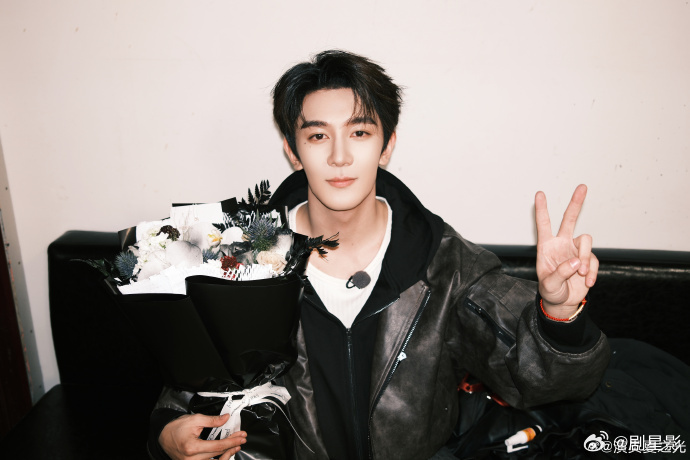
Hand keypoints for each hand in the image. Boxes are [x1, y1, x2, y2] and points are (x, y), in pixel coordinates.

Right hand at [159, 413, 246, 459]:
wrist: (163, 436)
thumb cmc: (176, 428)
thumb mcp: (195, 420)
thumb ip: (212, 420)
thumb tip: (226, 419)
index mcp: (192, 448)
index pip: (218, 446)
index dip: (232, 441)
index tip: (241, 437)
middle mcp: (192, 459)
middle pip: (218, 454)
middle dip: (232, 446)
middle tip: (241, 439)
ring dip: (227, 454)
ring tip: (236, 446)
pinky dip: (218, 458)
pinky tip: (225, 452)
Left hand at [535, 184, 598, 318]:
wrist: (564, 302)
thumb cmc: (551, 291)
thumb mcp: (549, 285)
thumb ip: (560, 273)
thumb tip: (576, 262)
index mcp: (547, 247)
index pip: (543, 225)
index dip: (541, 209)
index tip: (539, 194)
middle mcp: (562, 244)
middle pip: (569, 219)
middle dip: (576, 203)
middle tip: (582, 187)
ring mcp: (576, 250)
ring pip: (586, 241)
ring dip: (585, 258)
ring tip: (582, 275)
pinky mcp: (588, 259)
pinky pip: (594, 260)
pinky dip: (592, 272)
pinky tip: (588, 282)